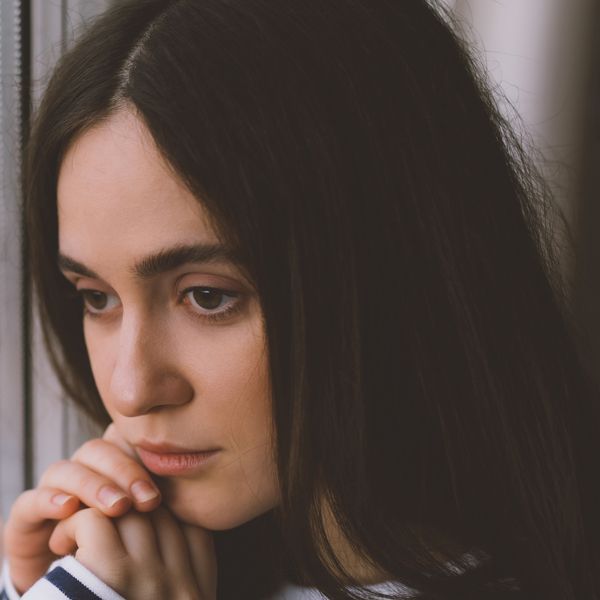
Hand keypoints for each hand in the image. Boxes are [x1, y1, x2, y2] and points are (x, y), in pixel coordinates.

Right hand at [3, 424, 160, 593]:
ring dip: (94, 484)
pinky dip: (50, 499)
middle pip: (100, 449)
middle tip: (149, 499)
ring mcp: (55, 492)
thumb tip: (198, 494)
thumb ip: (164, 506)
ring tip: (116, 507)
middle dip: (127, 470)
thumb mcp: (148, 529)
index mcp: (114, 468)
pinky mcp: (28, 518)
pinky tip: (69, 509)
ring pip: (68, 468)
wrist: (80, 592)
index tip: (171, 477)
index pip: (126, 439)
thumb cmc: (123, 558)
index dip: (146, 451)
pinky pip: (31, 499)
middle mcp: (85, 473)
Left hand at [49, 506, 216, 599]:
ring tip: (78, 533)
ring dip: (103, 515)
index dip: (172, 521)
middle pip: (163, 518)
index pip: (197, 535)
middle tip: (104, 525)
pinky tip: (65, 544)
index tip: (145, 528)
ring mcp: (151, 579)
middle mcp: (180, 586)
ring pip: (131, 512)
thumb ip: (186, 591)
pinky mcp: (112, 575)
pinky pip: (97, 524)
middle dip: (133, 513)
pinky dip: (77, 525)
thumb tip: (181, 549)